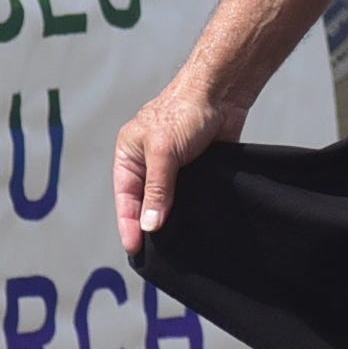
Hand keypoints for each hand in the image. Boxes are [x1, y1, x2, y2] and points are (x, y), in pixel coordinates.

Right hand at [113, 72, 249, 245]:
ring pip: (169, 202)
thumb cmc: (185, 110)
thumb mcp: (163, 151)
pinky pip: (191, 197)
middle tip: (155, 256)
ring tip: (176, 249)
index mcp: (129, 156)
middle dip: (149, 227)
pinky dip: (192, 211)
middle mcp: (149, 163)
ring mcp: (174, 168)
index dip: (128, 224)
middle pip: (145, 203)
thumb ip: (157, 189)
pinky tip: (197, 228)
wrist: (222, 92)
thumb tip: (149, 225)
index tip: (135, 249)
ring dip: (172, 221)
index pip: (125, 198)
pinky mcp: (198, 170)